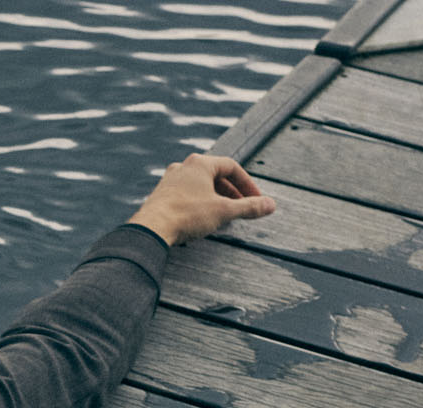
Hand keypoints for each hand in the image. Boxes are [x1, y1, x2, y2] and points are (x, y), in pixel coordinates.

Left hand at [126, 153, 274, 245]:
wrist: (150, 228)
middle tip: (242, 208)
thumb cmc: (186, 215)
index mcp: (200, 163)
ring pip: (200, 185)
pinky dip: (199, 203)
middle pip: (215, 176)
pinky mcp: (160, 194)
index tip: (256, 199)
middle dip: (232, 192)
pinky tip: (202, 218)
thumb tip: (271, 205)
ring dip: (215, 198)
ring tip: (224, 214)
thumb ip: (249, 207)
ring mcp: (170, 180)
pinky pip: (186, 195)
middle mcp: (183, 167)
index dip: (247, 184)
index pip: (232, 167)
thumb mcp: (224, 211)